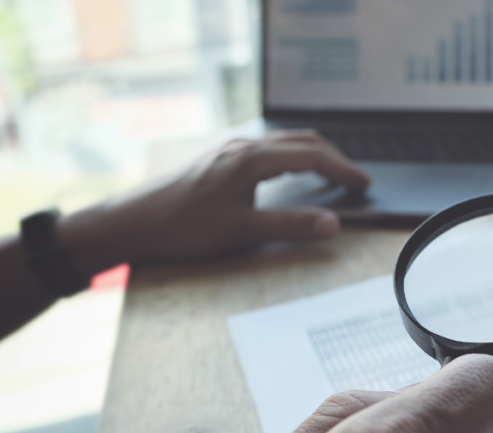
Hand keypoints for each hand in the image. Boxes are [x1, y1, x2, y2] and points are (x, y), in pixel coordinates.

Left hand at [58, 130, 369, 274]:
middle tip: (355, 180)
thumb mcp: (241, 231)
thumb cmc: (179, 228)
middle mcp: (241, 148)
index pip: (311, 155)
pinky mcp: (218, 162)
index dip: (343, 169)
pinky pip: (266, 151)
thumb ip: (290, 226)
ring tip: (332, 176)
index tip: (364, 183)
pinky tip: (291, 176)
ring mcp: (228, 152)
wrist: (128, 224)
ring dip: (313, 156)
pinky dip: (292, 159)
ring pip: (283, 144)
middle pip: (301, 141)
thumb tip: (333, 224)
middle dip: (333, 158)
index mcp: (251, 159)